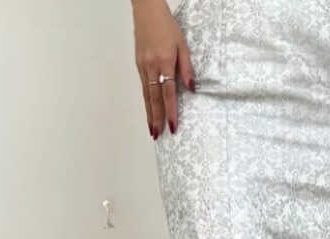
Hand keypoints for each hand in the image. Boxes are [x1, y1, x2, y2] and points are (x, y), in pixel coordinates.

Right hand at [132, 0, 194, 137]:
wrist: (146, 10)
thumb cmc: (167, 26)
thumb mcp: (183, 45)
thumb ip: (187, 68)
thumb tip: (191, 89)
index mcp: (164, 62)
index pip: (168, 93)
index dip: (171, 111)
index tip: (172, 126)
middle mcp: (151, 66)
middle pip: (154, 98)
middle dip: (157, 119)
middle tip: (158, 135)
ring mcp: (142, 66)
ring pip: (146, 95)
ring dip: (149, 114)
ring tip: (152, 130)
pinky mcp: (138, 64)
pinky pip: (142, 88)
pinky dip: (145, 102)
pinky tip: (148, 112)